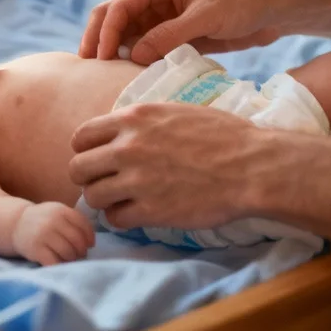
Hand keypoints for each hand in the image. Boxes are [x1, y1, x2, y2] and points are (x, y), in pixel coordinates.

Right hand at [12, 202, 95, 265]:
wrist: (16, 224)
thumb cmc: (43, 220)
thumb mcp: (57, 212)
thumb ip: (74, 221)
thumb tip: (91, 242)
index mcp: (61, 210)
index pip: (83, 224)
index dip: (89, 237)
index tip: (90, 245)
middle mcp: (53, 221)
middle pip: (77, 240)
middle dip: (82, 251)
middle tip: (80, 255)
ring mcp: (43, 235)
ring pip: (68, 252)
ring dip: (72, 259)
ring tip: (69, 259)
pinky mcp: (36, 249)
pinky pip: (54, 262)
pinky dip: (60, 265)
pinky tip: (59, 263)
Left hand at [69, 102, 271, 230]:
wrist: (252, 167)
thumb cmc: (222, 135)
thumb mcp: (175, 111)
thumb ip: (141, 120)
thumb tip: (120, 129)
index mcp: (134, 118)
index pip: (81, 136)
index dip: (86, 150)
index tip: (98, 159)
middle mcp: (128, 147)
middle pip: (78, 168)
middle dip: (88, 177)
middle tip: (105, 182)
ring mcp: (137, 180)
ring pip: (92, 196)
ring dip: (103, 200)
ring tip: (121, 199)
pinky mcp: (151, 211)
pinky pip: (114, 219)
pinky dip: (121, 218)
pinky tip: (136, 212)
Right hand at [79, 0, 282, 63]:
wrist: (268, 12)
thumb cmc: (240, 4)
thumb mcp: (206, 17)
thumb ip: (171, 34)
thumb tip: (134, 56)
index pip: (118, 7)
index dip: (105, 32)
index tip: (100, 58)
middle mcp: (151, 1)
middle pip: (112, 19)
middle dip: (97, 40)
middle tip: (88, 68)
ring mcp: (158, 21)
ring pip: (123, 37)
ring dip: (113, 53)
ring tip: (103, 78)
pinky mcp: (169, 38)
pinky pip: (142, 50)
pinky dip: (132, 63)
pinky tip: (127, 79)